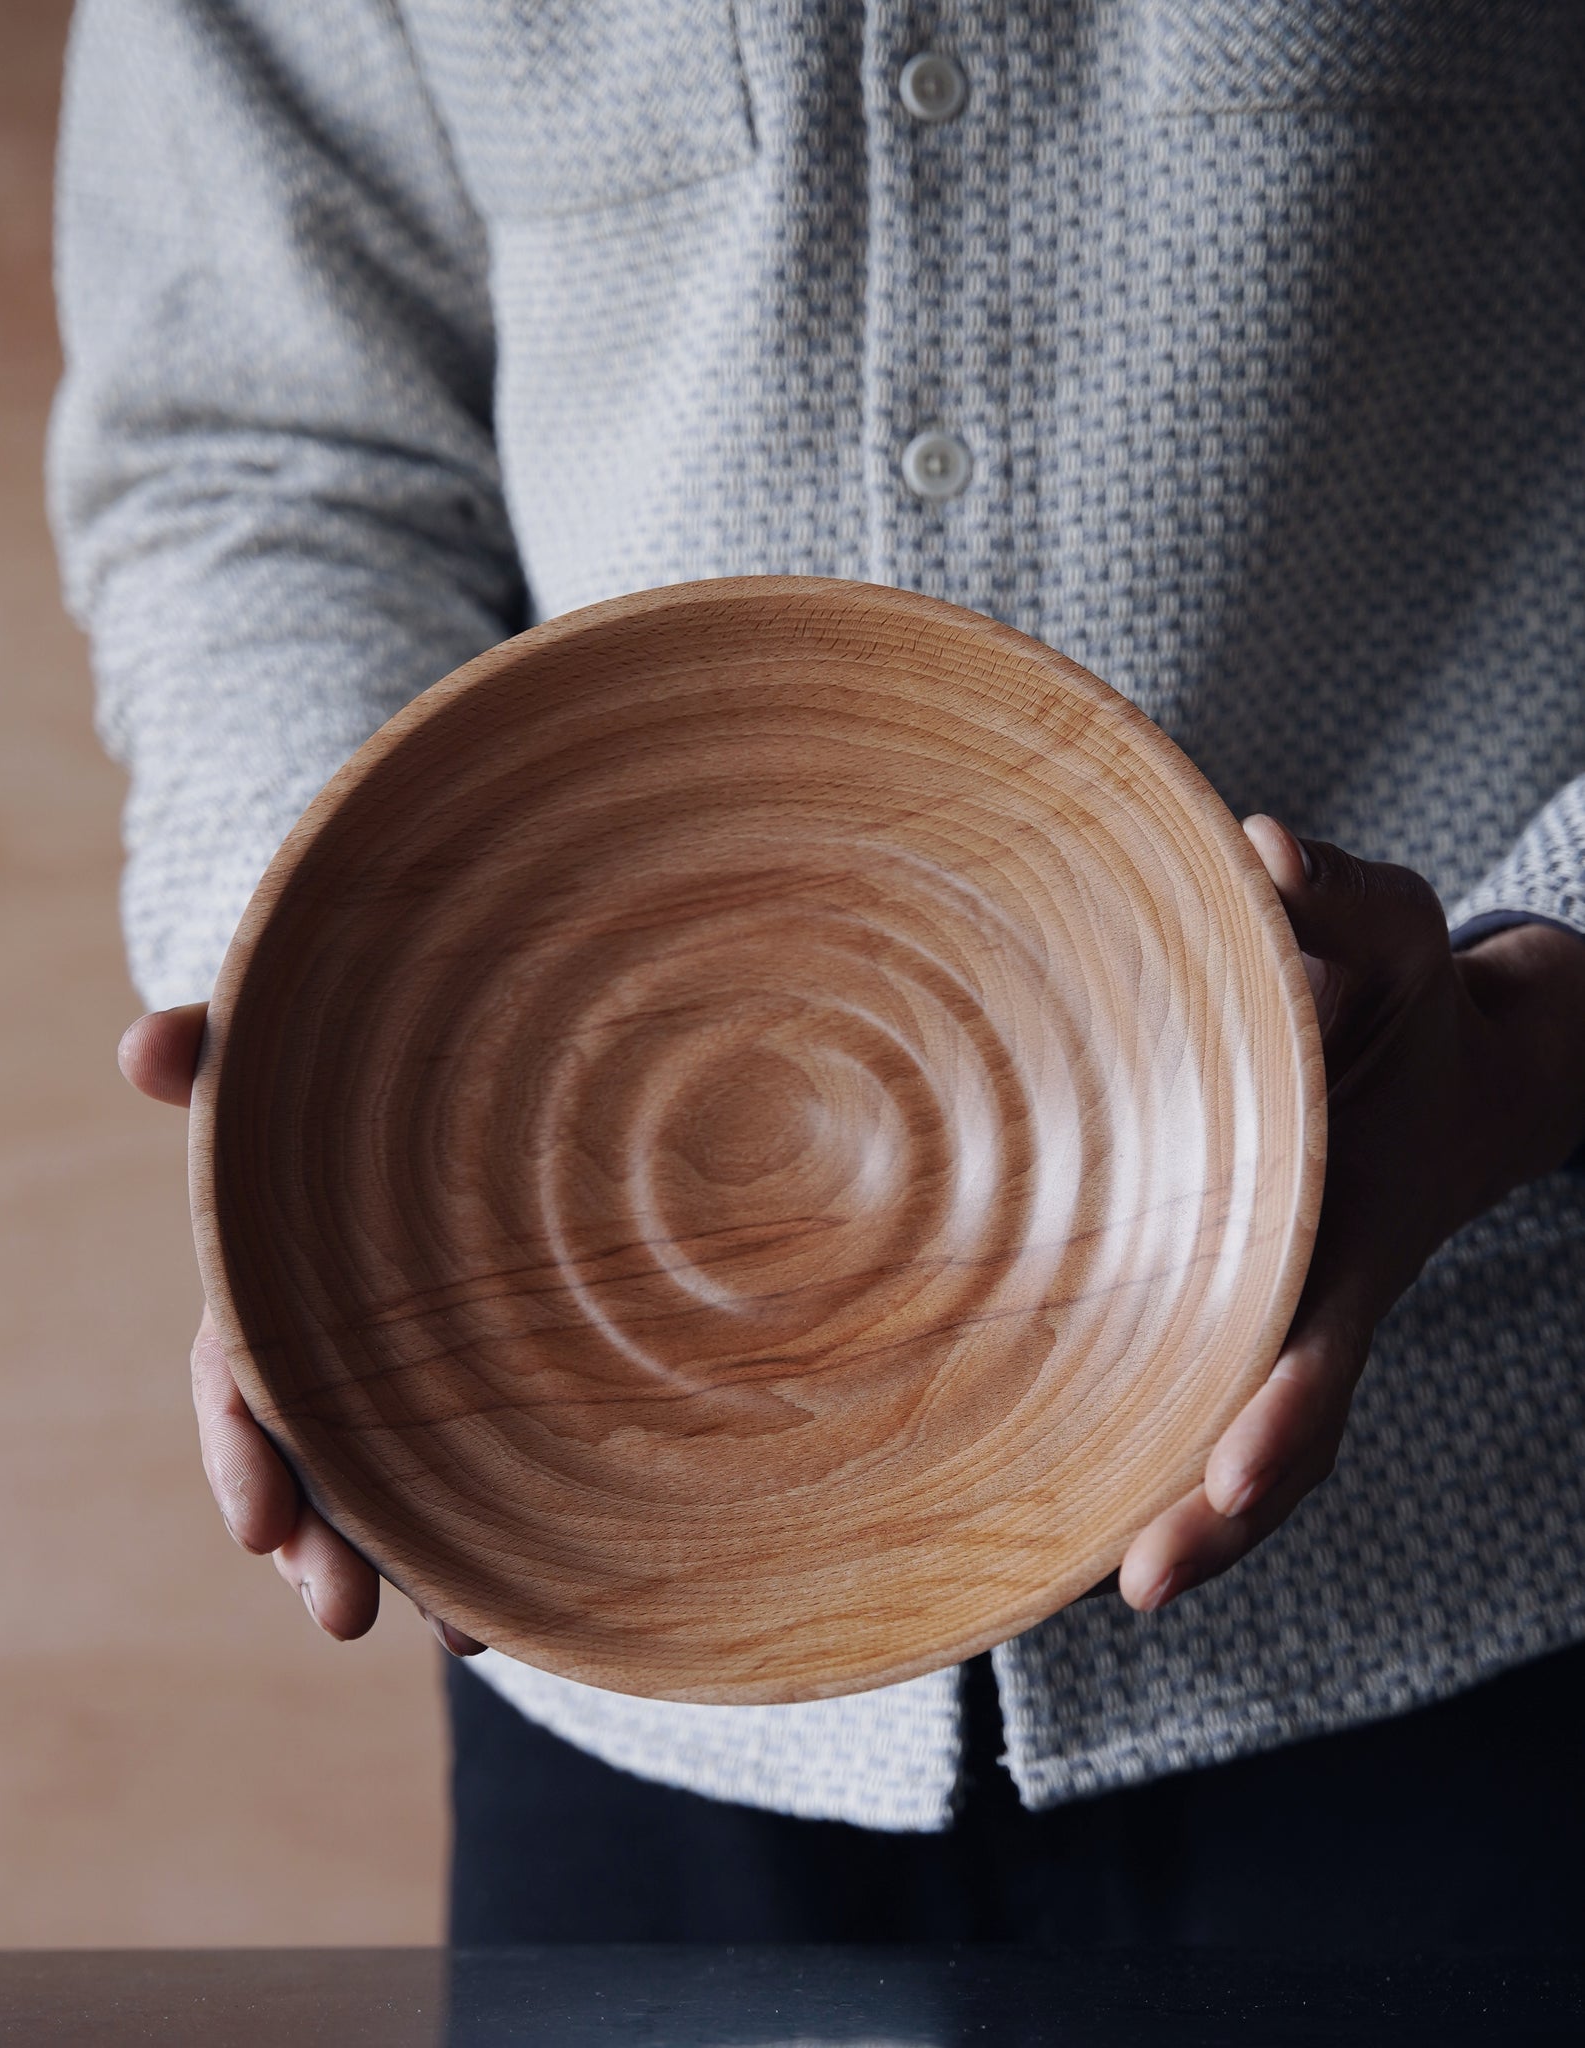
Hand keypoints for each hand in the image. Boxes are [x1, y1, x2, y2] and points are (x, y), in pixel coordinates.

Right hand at [118, 1003, 484, 1655]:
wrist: (478, 1110)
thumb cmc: (354, 1100)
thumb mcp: (286, 1076)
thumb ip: (216, 1056)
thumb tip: (138, 1042)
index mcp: (275, 1296)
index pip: (240, 1388)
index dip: (242, 1455)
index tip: (253, 1524)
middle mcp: (335, 1356)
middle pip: (314, 1467)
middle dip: (317, 1547)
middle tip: (337, 1609)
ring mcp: (406, 1386)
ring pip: (389, 1497)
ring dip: (405, 1568)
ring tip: (454, 1631)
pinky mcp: (478, 1401)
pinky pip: (470, 1487)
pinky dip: (482, 1551)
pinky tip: (506, 1607)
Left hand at [1117, 816, 1584, 1612]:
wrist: (1468, 1076)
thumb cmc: (1413, 999)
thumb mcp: (1400, 931)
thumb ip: (1342, 894)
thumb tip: (1266, 841)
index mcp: (1351, 1232)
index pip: (1317, 1349)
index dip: (1272, 1428)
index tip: (1216, 1502)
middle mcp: (1309, 1292)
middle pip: (1266, 1437)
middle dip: (1209, 1519)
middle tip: (1133, 1585)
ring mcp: (1274, 1310)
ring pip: (1227, 1435)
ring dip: (1168, 1508)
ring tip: (1063, 1576)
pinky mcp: (1232, 1301)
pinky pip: (1197, 1388)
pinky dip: (1145, 1445)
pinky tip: (1038, 1476)